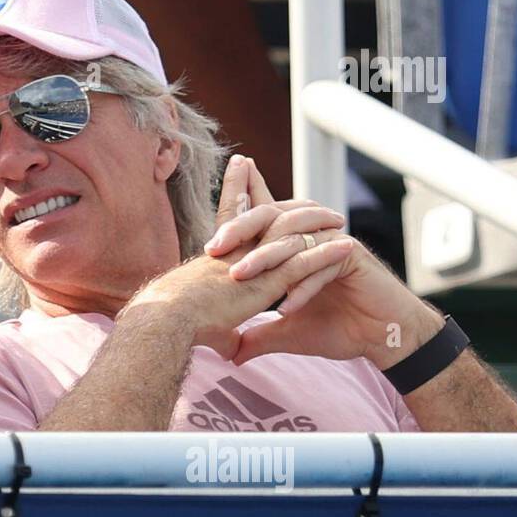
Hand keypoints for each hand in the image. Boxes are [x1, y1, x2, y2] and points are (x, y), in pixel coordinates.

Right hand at [124, 154, 352, 359]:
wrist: (169, 319)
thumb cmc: (179, 323)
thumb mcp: (207, 326)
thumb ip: (225, 335)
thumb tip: (232, 351)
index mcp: (219, 255)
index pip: (230, 214)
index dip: (237, 188)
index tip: (242, 166)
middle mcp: (237, 250)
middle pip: (267, 213)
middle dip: (287, 202)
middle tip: (310, 199)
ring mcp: (254, 262)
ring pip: (291, 233)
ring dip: (317, 224)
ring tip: (339, 218)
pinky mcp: (268, 281)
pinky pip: (304, 262)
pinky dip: (326, 253)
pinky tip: (347, 245)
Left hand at [207, 193, 443, 367]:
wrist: (385, 339)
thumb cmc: (339, 329)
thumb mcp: (288, 334)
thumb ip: (259, 336)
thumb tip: (230, 353)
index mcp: (295, 246)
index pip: (261, 223)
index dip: (235, 218)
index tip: (205, 238)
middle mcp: (312, 237)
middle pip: (270, 218)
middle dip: (240, 230)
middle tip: (213, 249)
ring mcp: (332, 242)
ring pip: (292, 239)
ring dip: (265, 258)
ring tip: (239, 276)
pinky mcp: (352, 256)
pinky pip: (320, 265)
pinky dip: (302, 287)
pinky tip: (286, 308)